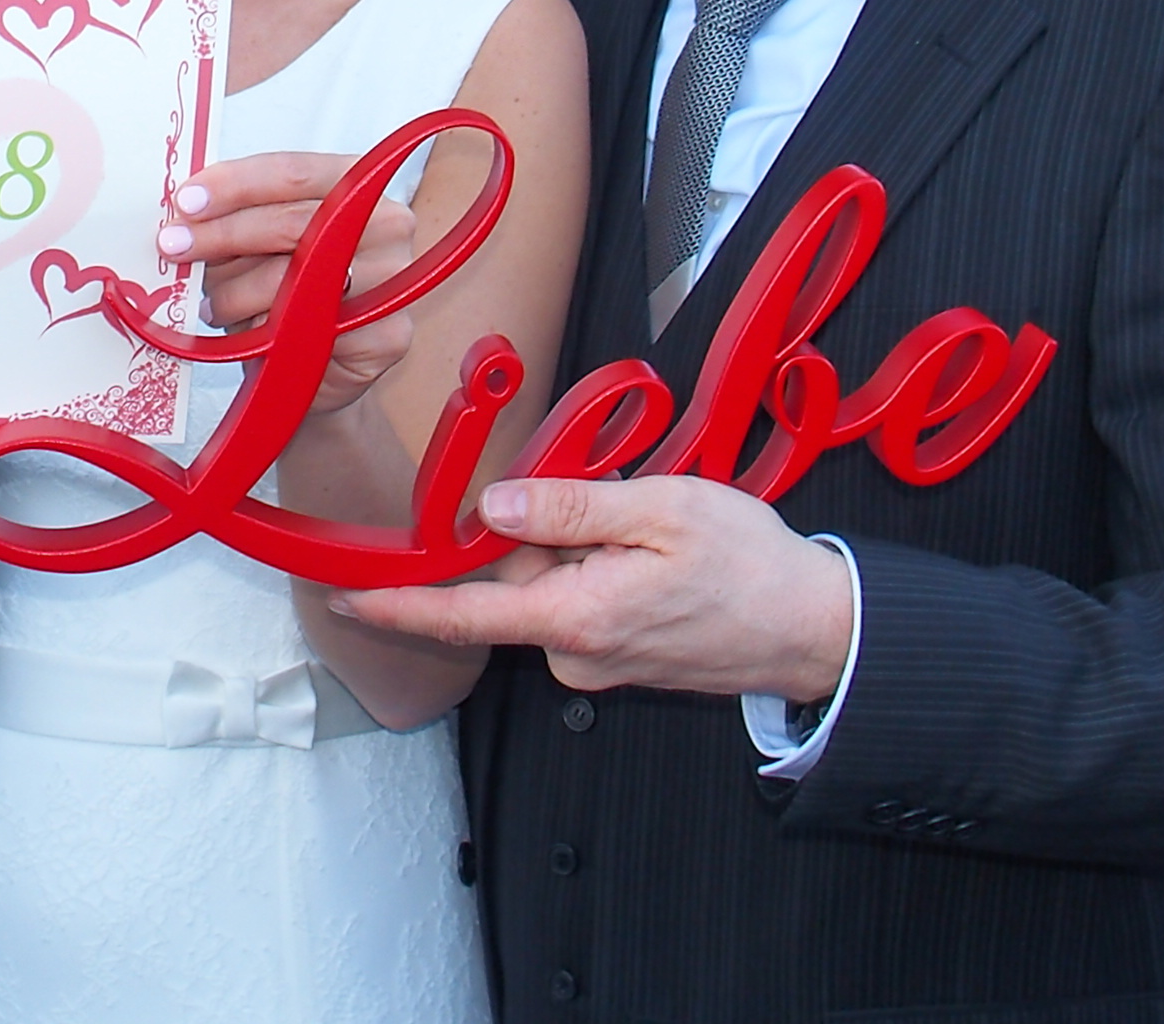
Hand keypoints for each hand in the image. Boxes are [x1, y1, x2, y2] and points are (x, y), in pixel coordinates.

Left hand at [161, 151, 417, 413]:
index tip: (186, 201)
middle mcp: (388, 222)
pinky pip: (309, 331)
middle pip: (292, 223)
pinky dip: (265, 334)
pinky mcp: (389, 335)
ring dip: (235, 294)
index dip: (236, 184)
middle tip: (173, 247)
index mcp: (357, 181)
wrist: (318, 365)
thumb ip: (236, 218)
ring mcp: (394, 279)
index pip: (293, 172)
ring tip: (211, 304)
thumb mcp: (259, 241)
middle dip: (222, 235)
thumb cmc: (285, 290)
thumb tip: (182, 214)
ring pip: (294, 281)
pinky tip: (246, 335)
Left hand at [332, 475, 855, 699]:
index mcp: (577, 617)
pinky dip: (602, 568)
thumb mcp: (660, 510)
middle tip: (613, 501)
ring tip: (652, 531)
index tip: (347, 597)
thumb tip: (493, 507)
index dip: (399, 605)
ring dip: (581, 548)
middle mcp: (576, 654)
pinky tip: (655, 555)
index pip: (464, 615)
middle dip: (542, 531)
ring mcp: (597, 662)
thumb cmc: (750, 567)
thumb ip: (569, 507)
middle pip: (515, 581)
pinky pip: (582, 602)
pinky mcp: (617, 659)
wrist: (815, 627)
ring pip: (552, 587)